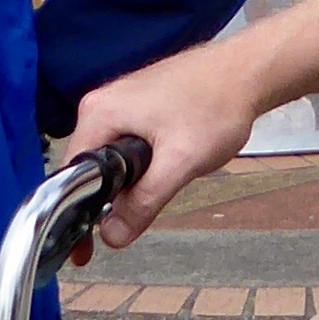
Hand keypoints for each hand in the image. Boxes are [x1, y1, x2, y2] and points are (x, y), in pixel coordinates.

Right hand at [69, 44, 267, 249]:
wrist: (246, 73)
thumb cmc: (217, 103)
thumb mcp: (180, 162)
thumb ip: (144, 202)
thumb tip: (113, 235)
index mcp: (100, 113)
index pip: (71, 174)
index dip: (78, 213)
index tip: (85, 245)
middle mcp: (101, 104)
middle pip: (88, 168)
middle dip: (107, 199)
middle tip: (129, 224)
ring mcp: (119, 103)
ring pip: (109, 159)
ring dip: (127, 183)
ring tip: (161, 184)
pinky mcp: (137, 106)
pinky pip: (124, 146)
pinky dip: (138, 167)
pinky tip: (164, 168)